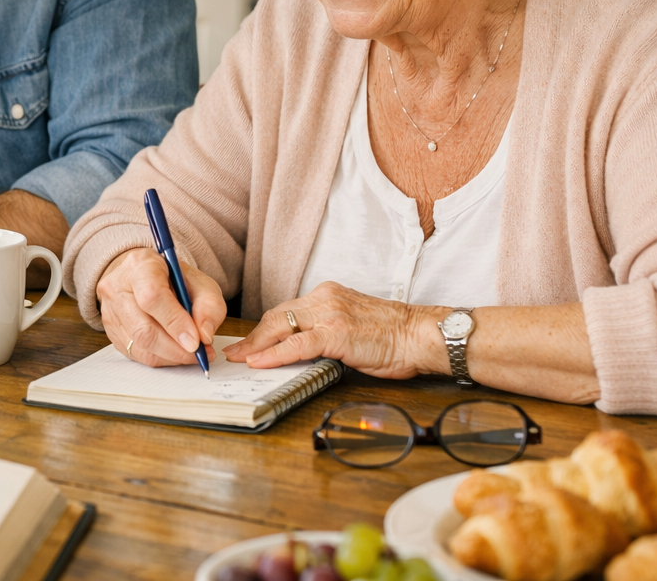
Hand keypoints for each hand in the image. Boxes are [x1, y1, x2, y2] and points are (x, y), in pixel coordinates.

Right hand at [96, 247, 227, 366]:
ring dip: (171, 356)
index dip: (175, 323)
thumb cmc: (172, 278)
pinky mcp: (110, 330)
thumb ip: (209, 306)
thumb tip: (204, 336)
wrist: (144, 275)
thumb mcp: (200, 282)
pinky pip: (136, 354)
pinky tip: (175, 352)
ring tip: (191, 353)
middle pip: (143, 329)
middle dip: (176, 349)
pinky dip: (161, 358)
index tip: (196, 341)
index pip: (152, 297)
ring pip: (140, 346)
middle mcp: (117, 287)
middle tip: (199, 354)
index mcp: (140, 265)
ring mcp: (109, 311)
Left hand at [225, 281, 442, 377]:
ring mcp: (330, 314)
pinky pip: (297, 344)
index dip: (265, 327)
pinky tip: (259, 362)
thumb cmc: (394, 335)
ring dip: (256, 345)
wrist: (422, 335)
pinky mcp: (336, 333)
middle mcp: (325, 298)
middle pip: (277, 316)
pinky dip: (275, 354)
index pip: (286, 310)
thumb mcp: (354, 325)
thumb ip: (328, 329)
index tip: (249, 341)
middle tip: (234, 350)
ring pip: (281, 327)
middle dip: (253, 336)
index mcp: (328, 294)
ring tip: (240, 358)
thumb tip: (304, 349)